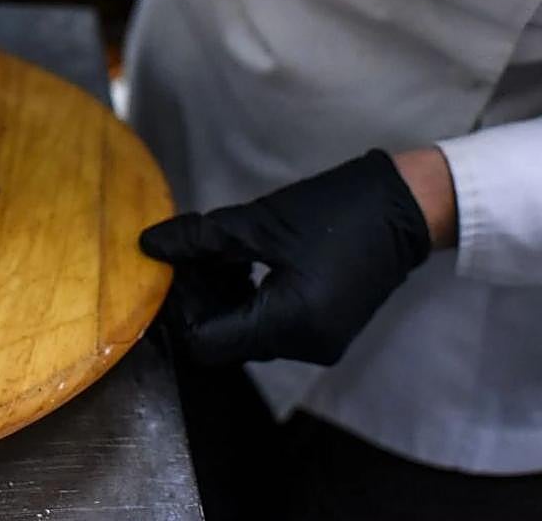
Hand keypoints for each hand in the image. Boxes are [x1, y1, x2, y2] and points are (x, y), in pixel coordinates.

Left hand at [140, 150, 433, 365]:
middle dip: (196, 300)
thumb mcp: (258, 221)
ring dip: (217, 297)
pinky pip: (266, 326)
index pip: (206, 343)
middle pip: (222, 341)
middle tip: (184, 256)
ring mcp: (316, 343)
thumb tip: (147, 246)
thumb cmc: (334, 209)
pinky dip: (243, 299)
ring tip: (211, 254)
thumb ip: (199, 239)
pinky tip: (238, 262)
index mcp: (290, 324)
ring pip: (242, 333)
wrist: (404, 205)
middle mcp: (304, 346)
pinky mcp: (321, 330)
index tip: (168, 270)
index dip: (178, 309)